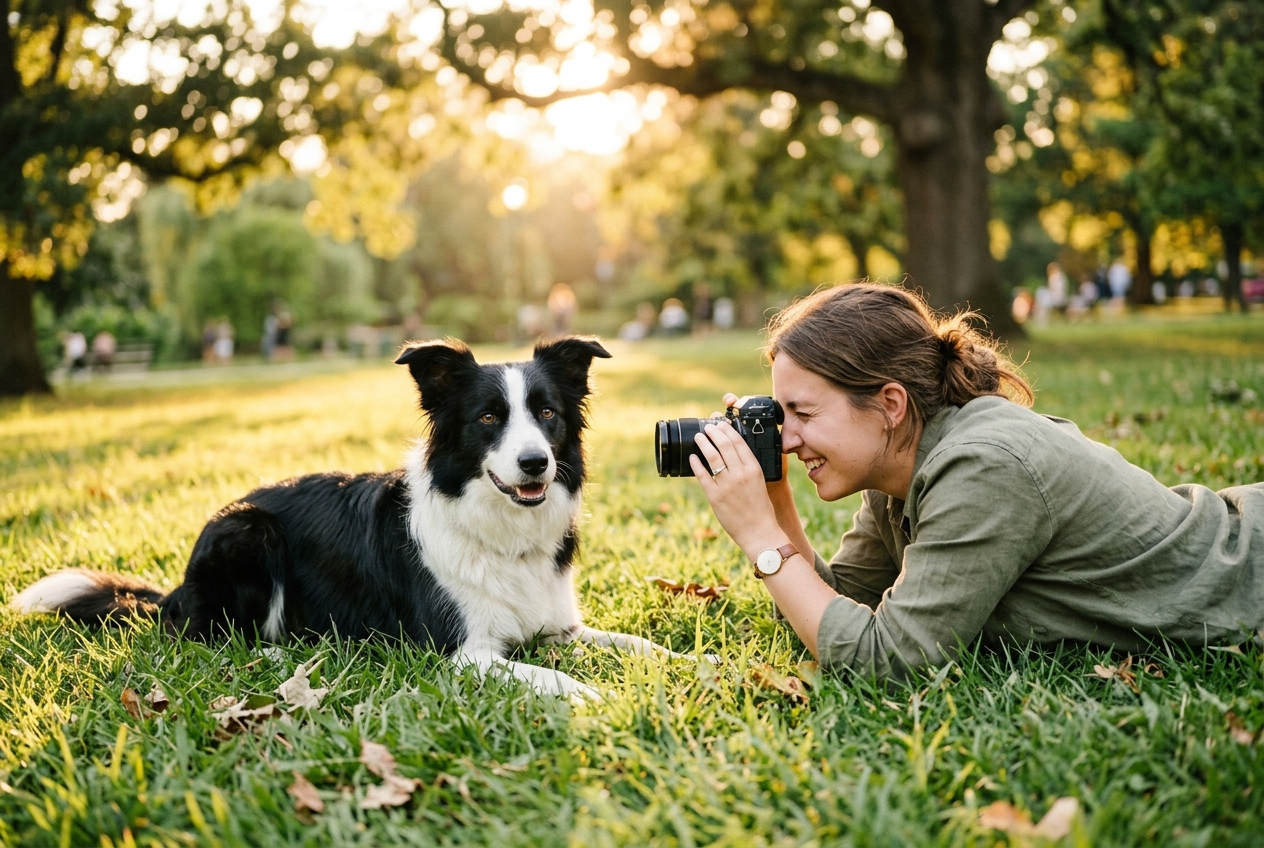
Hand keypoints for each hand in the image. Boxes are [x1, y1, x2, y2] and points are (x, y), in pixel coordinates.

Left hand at [689, 420, 784, 558]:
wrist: (759, 532)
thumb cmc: (761, 508)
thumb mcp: (760, 482)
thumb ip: (748, 468)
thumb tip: (734, 455)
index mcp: (754, 469)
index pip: (739, 442)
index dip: (727, 430)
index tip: (721, 423)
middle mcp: (740, 474)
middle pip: (724, 445)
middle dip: (714, 432)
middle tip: (708, 426)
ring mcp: (727, 485)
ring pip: (712, 456)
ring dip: (704, 443)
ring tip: (699, 437)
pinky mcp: (715, 497)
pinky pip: (703, 475)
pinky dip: (696, 464)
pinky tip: (692, 457)